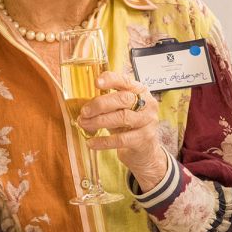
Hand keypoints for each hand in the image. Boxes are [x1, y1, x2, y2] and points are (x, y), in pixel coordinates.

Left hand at [77, 71, 167, 187]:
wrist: (144, 150)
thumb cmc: (128, 126)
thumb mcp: (120, 110)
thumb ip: (107, 103)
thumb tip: (84, 105)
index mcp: (140, 91)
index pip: (125, 81)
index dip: (111, 80)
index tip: (96, 83)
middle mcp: (147, 104)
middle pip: (123, 99)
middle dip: (100, 104)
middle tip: (84, 112)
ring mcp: (148, 121)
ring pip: (122, 118)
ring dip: (99, 121)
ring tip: (84, 124)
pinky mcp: (144, 139)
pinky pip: (121, 139)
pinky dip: (103, 141)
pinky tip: (91, 143)